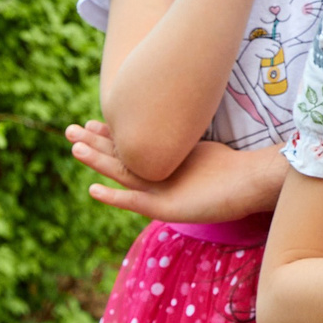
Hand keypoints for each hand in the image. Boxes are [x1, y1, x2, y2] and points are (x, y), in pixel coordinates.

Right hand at [72, 122, 285, 221]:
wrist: (253, 184)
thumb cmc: (230, 165)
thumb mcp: (198, 146)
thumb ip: (179, 136)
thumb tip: (169, 112)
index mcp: (161, 168)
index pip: (128, 150)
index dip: (109, 137)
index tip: (90, 121)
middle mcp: (157, 182)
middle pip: (120, 161)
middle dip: (95, 146)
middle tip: (69, 131)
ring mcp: (161, 195)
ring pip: (123, 178)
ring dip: (99, 164)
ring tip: (76, 150)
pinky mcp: (169, 209)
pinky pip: (138, 202)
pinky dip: (116, 197)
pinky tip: (94, 189)